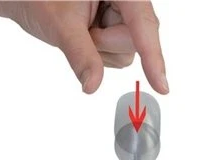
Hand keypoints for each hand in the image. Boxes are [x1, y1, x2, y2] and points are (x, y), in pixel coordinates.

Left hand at [0, 1, 168, 93]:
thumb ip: (81, 55)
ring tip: (81, 30)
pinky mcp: (117, 26)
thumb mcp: (59, 24)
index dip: (153, 56)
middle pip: (136, 40)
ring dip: (101, 50)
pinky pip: (119, 54)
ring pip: (127, 51)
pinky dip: (100, 53)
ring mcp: (122, 13)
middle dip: (106, 44)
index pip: (142, 24)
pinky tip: (87, 35)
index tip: (161, 85)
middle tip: (83, 31)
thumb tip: (93, 86)